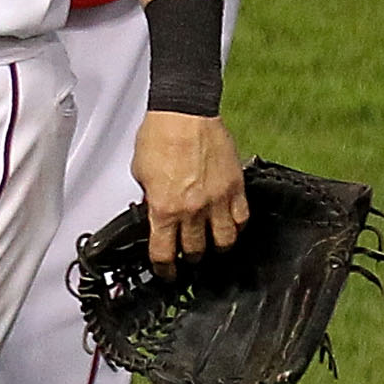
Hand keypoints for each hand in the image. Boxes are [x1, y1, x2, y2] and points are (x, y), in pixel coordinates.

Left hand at [132, 112, 246, 263]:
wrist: (184, 112)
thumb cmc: (160, 134)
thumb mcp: (140, 173)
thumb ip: (149, 197)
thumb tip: (153, 209)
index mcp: (164, 209)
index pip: (164, 254)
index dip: (164, 269)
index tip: (166, 272)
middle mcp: (193, 209)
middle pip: (195, 251)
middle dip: (189, 258)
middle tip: (188, 256)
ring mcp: (217, 200)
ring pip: (224, 241)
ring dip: (216, 247)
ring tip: (212, 245)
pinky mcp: (235, 187)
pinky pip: (242, 218)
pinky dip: (237, 226)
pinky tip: (231, 226)